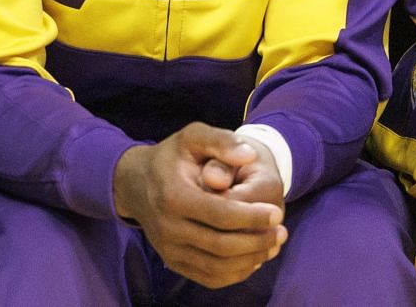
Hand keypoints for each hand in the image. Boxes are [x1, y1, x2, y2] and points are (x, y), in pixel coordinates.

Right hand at [112, 124, 286, 289]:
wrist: (135, 184)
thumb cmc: (170, 158)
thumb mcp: (192, 137)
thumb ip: (221, 141)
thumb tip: (249, 155)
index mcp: (173, 196)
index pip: (220, 214)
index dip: (252, 216)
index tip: (277, 213)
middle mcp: (168, 228)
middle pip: (221, 245)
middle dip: (257, 241)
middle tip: (281, 232)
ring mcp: (169, 249)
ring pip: (218, 266)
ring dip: (251, 259)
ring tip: (273, 245)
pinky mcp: (173, 263)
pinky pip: (209, 277)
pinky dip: (236, 273)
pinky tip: (253, 258)